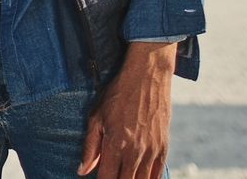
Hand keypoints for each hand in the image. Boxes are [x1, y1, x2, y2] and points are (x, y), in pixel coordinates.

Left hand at [79, 41, 175, 178]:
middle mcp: (135, 151)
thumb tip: (82, 171)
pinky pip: (157, 174)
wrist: (148, 76)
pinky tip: (139, 176)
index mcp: (115, 144)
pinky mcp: (164, 147)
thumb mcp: (97, 117)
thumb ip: (90, 147)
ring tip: (123, 175)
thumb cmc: (118, 94)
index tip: (98, 178)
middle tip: (111, 175)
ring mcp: (151, 150)